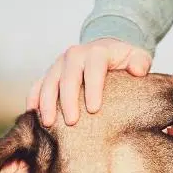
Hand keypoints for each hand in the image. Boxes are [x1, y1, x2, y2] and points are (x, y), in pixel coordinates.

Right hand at [26, 38, 152, 126]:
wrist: (108, 49)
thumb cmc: (125, 59)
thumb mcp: (138, 57)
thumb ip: (141, 62)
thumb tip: (138, 71)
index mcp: (97, 52)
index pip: (94, 69)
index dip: (93, 88)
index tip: (94, 110)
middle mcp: (75, 55)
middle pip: (68, 77)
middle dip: (68, 100)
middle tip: (71, 122)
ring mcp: (60, 63)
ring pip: (49, 81)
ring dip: (47, 102)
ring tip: (48, 123)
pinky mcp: (51, 72)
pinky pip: (38, 84)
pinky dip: (34, 98)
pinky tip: (32, 114)